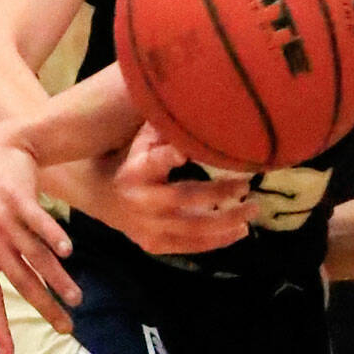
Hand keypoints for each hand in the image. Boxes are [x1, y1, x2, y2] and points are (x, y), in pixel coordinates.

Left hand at [0, 122, 80, 353]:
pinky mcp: (18, 198)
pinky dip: (52, 236)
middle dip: (44, 306)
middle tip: (67, 326)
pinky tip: (67, 252)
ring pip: (34, 255)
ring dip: (57, 278)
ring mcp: (2, 219)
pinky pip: (37, 221)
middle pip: (20, 281)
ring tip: (76, 297)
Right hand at [90, 122, 256, 254]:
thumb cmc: (131, 156)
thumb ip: (167, 129)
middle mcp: (139, 200)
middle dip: (217, 194)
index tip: (185, 152)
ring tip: (253, 209)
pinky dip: (217, 241)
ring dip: (226, 221)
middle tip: (247, 185)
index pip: (153, 162)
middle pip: (182, 198)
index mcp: (136, 169)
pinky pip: (190, 246)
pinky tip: (241, 231)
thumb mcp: (142, 138)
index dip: (168, 156)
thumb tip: (201, 107)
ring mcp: (146, 227)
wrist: (100, 194)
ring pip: (192, 229)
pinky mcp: (154, 244)